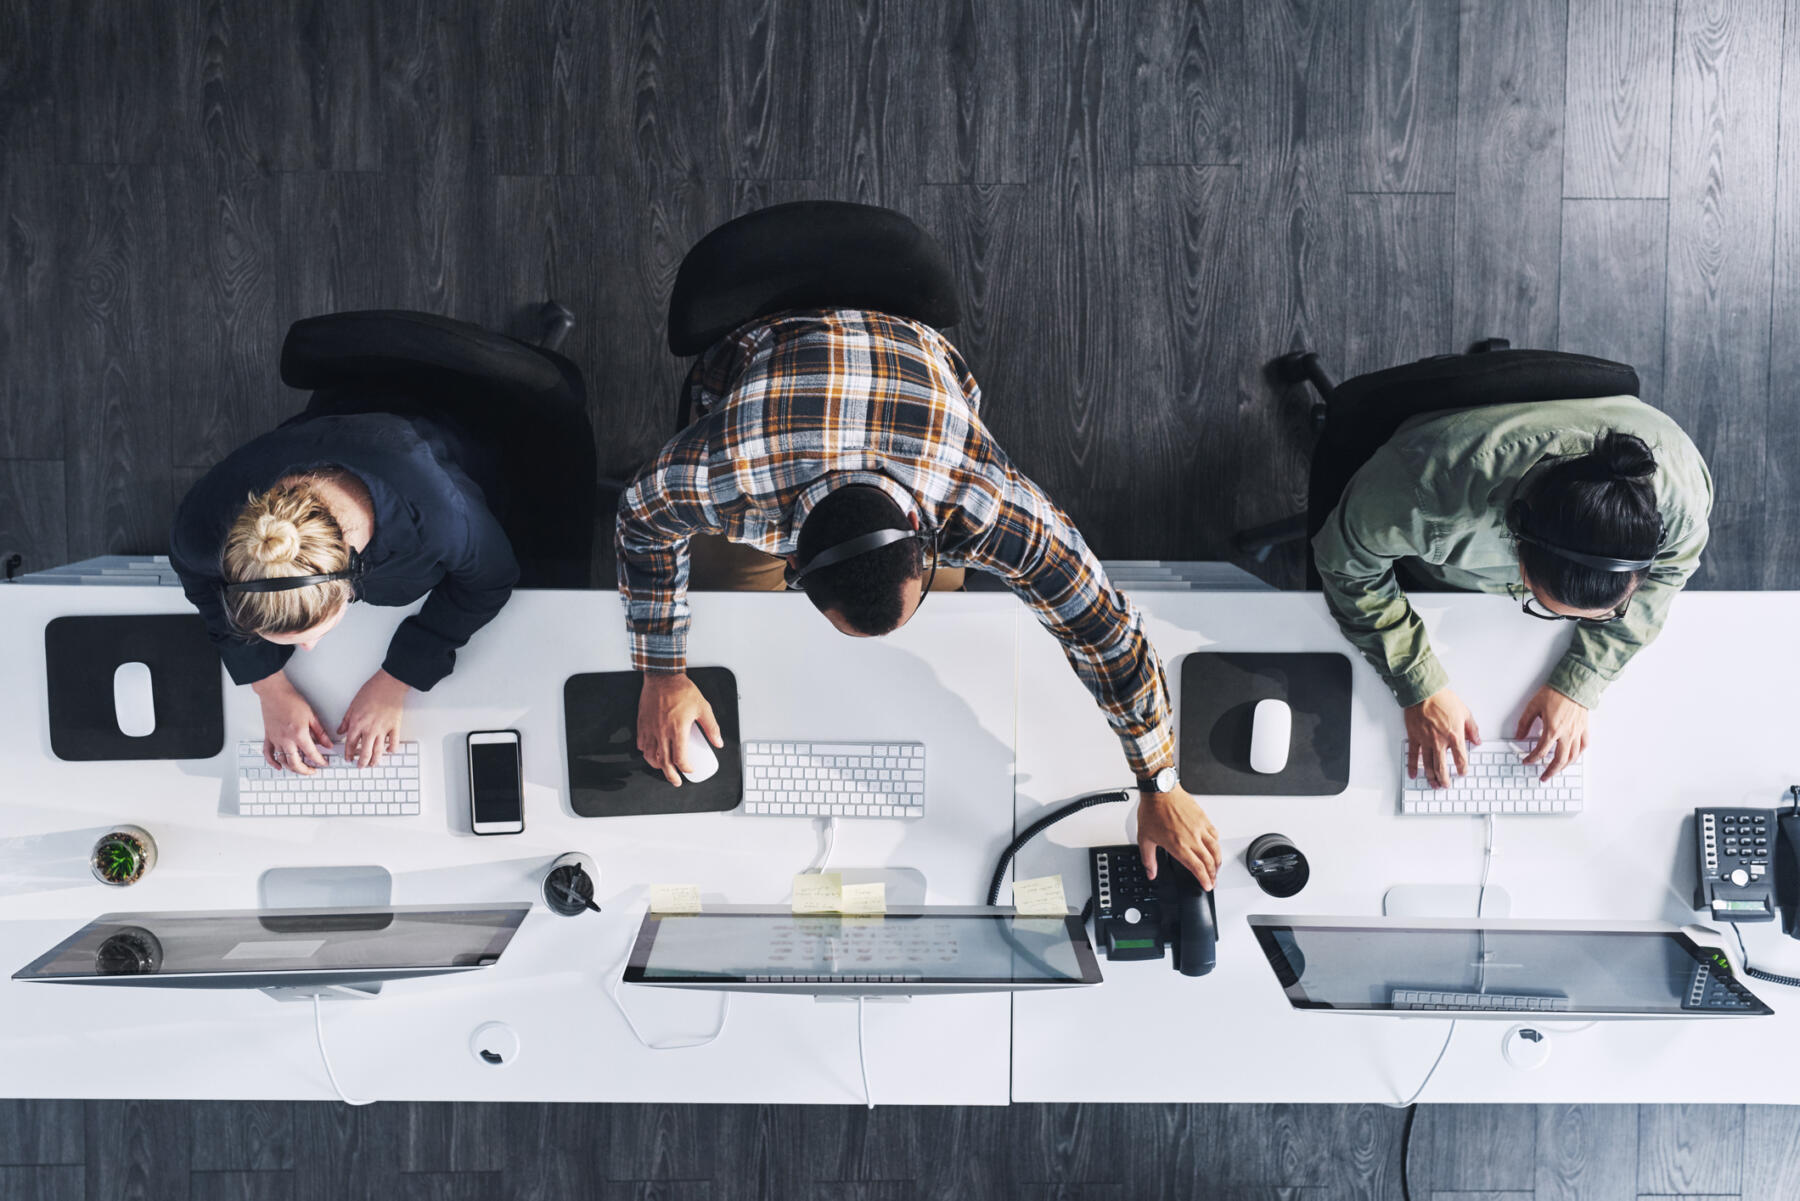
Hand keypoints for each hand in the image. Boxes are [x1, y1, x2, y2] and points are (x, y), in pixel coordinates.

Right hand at [251, 671, 331, 773]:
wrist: (275, 692)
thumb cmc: (292, 700)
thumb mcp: (312, 716)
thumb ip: (321, 733)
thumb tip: (328, 744)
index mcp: (299, 734)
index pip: (312, 754)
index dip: (320, 761)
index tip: (324, 763)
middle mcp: (286, 739)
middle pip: (295, 763)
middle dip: (305, 770)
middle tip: (313, 771)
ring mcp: (275, 739)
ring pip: (282, 760)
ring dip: (292, 768)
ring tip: (300, 768)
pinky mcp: (268, 737)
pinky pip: (268, 754)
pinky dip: (273, 762)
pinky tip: (279, 766)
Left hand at [337, 669, 409, 767]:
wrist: (389, 685)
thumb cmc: (371, 691)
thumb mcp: (353, 705)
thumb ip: (346, 721)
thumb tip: (340, 731)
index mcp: (357, 724)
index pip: (350, 745)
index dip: (348, 754)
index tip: (348, 758)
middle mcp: (369, 730)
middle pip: (364, 753)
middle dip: (361, 763)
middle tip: (360, 766)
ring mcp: (383, 730)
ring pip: (378, 751)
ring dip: (375, 760)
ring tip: (373, 764)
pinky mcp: (395, 727)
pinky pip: (393, 743)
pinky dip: (391, 750)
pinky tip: (389, 751)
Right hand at [638, 672, 722, 786]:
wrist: (663, 677)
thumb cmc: (681, 690)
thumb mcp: (703, 708)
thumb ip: (711, 727)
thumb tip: (718, 742)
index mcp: (677, 729)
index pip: (680, 758)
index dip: (685, 768)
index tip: (690, 769)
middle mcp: (662, 732)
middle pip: (664, 762)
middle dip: (670, 775)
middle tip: (676, 781)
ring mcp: (650, 729)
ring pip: (650, 755)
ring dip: (657, 766)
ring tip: (663, 769)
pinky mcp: (642, 724)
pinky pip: (642, 743)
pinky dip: (646, 752)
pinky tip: (651, 752)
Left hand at [1135, 786, 1221, 889]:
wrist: (1160, 790)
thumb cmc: (1152, 811)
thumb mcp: (1145, 839)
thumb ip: (1148, 859)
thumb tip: (1151, 873)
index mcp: (1178, 846)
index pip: (1197, 868)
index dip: (1205, 880)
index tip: (1207, 886)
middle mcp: (1192, 838)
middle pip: (1209, 861)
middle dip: (1213, 874)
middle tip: (1213, 881)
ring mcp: (1199, 828)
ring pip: (1216, 849)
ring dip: (1218, 861)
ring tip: (1217, 868)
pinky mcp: (1203, 818)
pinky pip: (1215, 834)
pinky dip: (1217, 843)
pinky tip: (1215, 846)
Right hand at [1404, 687, 1480, 788]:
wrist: (1423, 692)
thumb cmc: (1443, 700)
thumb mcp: (1464, 712)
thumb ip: (1472, 729)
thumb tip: (1477, 740)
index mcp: (1454, 736)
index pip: (1460, 759)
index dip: (1462, 769)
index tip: (1462, 773)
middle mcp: (1440, 742)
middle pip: (1442, 767)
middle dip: (1445, 779)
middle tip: (1446, 785)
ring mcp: (1425, 741)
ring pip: (1428, 765)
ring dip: (1431, 777)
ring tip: (1434, 784)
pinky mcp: (1414, 737)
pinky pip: (1413, 755)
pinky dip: (1412, 767)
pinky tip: (1414, 774)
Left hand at [1515, 684, 1588, 781]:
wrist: (1573, 684)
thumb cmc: (1554, 693)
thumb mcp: (1533, 706)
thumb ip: (1524, 723)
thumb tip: (1518, 736)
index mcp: (1552, 730)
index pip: (1540, 751)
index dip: (1532, 759)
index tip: (1526, 761)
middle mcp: (1566, 734)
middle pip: (1559, 760)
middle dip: (1550, 771)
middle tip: (1543, 777)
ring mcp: (1577, 732)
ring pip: (1573, 756)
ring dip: (1564, 766)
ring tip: (1557, 770)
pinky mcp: (1584, 728)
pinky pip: (1583, 746)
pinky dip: (1578, 754)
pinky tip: (1573, 756)